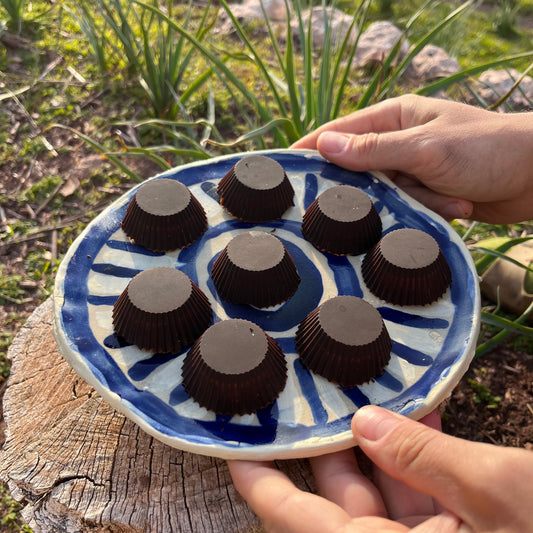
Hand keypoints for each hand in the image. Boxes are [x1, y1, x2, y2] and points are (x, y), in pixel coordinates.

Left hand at [228, 405, 532, 531]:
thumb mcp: (504, 494)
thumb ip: (426, 461)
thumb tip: (366, 426)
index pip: (301, 527)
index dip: (262, 488)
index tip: (232, 451)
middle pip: (343, 505)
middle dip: (331, 448)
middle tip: (315, 398)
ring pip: (388, 496)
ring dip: (384, 445)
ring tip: (372, 394)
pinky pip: (429, 498)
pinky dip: (424, 459)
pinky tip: (424, 416)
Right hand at [292, 95, 532, 222]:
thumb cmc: (487, 149)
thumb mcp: (425, 148)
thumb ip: (372, 149)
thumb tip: (323, 146)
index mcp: (393, 117)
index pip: (338, 133)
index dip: (309, 151)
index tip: (281, 171)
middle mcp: (397, 143)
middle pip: (358, 172)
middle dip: (370, 192)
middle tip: (372, 204)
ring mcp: (411, 170)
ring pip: (384, 197)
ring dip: (415, 204)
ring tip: (449, 198)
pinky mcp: (426, 195)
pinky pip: (407, 209)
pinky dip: (431, 212)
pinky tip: (458, 206)